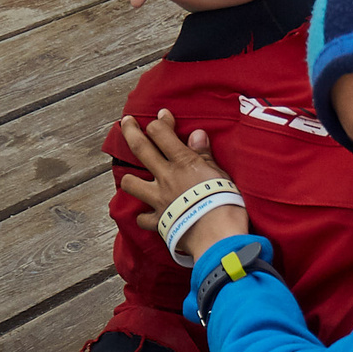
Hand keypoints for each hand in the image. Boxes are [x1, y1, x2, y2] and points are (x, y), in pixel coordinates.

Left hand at [116, 111, 248, 252]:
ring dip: (128, 178)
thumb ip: (205, 155)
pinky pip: (143, 218)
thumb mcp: (220, 174)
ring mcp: (158, 199)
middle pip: (140, 148)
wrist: (218, 236)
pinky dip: (143, 216)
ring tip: (130, 176)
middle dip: (130, 131)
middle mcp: (165, 177)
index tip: (162, 115)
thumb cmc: (226, 203)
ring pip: (130, 183)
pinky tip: (148, 214)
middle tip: (126, 121)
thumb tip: (197, 134)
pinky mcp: (159, 221)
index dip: (160, 121)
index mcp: (183, 163)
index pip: (162, 133)